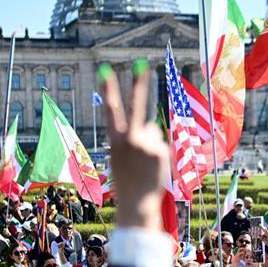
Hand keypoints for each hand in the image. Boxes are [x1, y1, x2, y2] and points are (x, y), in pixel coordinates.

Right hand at [99, 61, 166, 230]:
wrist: (137, 203)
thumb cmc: (127, 181)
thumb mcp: (122, 158)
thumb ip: (131, 140)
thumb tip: (151, 127)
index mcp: (115, 141)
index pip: (111, 110)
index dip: (109, 90)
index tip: (106, 71)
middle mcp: (130, 139)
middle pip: (136, 106)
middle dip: (138, 84)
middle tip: (142, 63)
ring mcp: (146, 144)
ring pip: (152, 131)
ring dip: (151, 142)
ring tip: (145, 163)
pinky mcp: (160, 150)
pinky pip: (161, 142)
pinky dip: (159, 153)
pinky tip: (152, 167)